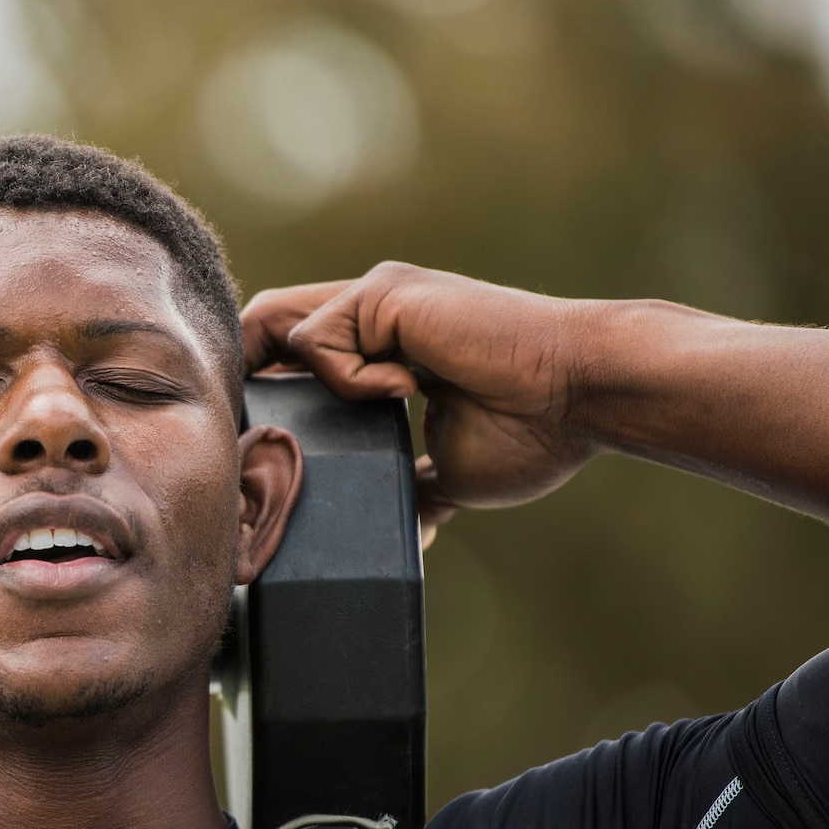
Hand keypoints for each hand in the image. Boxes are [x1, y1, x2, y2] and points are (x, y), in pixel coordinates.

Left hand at [241, 262, 597, 546]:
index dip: (262, 393)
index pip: (290, 356)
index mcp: (385, 349)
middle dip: (246, 386)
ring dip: (294, 391)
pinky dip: (347, 382)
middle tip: (258, 448)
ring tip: (345, 425)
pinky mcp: (384, 295)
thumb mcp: (449, 469)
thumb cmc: (536, 431)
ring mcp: (376, 300)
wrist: (583, 398)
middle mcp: (373, 313)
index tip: (260, 451)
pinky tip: (408, 392)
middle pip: (264, 330)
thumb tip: (402, 533)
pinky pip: (317, 342)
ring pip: (277, 331)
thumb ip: (410, 484)